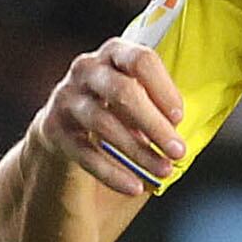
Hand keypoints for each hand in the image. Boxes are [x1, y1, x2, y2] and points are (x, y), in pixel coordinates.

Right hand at [28, 39, 185, 202]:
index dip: (163, 89)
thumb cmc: (116, 117)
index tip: (180, 118)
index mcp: (114, 54)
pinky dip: (112, 172)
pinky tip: (134, 187)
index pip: (141, 60)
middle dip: (154, 125)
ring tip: (163, 171)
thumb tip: (190, 128)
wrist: (62, 138)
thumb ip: (160, 106)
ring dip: (138, 151)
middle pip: (122, 91)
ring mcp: (65, 98)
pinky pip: (84, 152)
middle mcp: (86, 69)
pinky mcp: (52, 130)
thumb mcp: (139, 104)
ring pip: (104, 122)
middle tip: (179, 151)